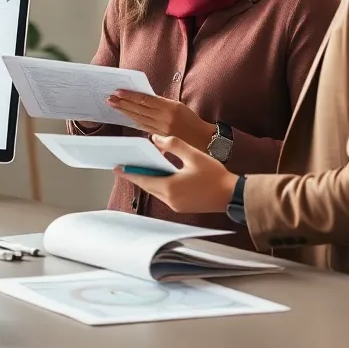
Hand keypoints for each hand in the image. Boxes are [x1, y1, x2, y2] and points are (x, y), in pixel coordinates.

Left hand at [107, 90, 214, 147]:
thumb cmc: (191, 121)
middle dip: (123, 103)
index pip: (146, 100)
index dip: (131, 96)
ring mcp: (161, 129)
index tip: (119, 92)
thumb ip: (161, 103)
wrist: (203, 139)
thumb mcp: (179, 106)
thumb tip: (143, 99)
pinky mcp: (160, 137)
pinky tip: (125, 117)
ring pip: (139, 119)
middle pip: (139, 109)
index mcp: (170, 107)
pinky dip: (134, 122)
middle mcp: (165, 118)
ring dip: (125, 112)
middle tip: (110, 98)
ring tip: (114, 106)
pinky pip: (144, 128)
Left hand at [114, 135, 237, 213]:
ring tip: (141, 169)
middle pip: (147, 186)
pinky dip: (158, 186)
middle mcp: (170, 199)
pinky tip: (160, 177)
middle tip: (125, 167)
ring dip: (148, 181)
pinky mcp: (181, 208)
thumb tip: (155, 139)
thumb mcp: (194, 155)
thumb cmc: (215, 175)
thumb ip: (173, 145)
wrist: (232, 195)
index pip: (143, 178)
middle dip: (136, 176)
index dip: (129, 173)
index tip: (116, 168)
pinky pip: (164, 196)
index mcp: (170, 187)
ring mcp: (175, 206)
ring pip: (155, 191)